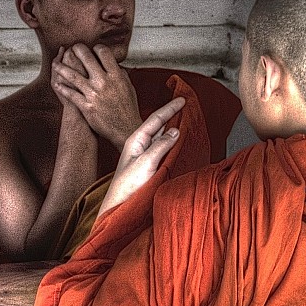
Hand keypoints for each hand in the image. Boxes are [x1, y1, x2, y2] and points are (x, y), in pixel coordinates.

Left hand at [49, 43, 143, 146]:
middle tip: (72, 48)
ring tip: (56, 64)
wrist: (126, 129)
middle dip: (77, 49)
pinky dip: (62, 88)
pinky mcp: (86, 106)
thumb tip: (115, 64)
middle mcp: (104, 82)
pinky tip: (57, 84)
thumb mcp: (128, 87)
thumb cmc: (128, 109)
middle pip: (86, 58)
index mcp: (116, 75)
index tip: (92, 48)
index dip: (96, 47)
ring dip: (62, 68)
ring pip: (73, 76)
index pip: (103, 53)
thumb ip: (120, 73)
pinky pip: (70, 94)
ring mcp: (94, 94)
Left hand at [98, 99, 185, 216]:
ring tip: (185, 119)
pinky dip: (173, 142)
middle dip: (172, 115)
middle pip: (159, 125)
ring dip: (173, 127)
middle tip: (186, 105)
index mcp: (136, 140)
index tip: (182, 99)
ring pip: (162, 136)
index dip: (170, 108)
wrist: (120, 206)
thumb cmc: (127, 186)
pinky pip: (164, 148)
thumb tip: (175, 130)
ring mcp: (145, 155)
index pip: (156, 118)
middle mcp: (140, 145)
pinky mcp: (149, 165)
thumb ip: (161, 145)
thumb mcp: (146, 162)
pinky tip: (179, 141)